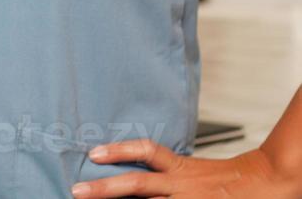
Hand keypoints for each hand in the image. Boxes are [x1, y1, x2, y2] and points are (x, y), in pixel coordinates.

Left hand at [73, 140, 301, 197]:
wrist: (264, 183)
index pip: (146, 152)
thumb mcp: (190, 169)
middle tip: (77, 190)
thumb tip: (130, 170)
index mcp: (179, 168)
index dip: (119, 150)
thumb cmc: (222, 178)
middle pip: (138, 183)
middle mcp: (181, 185)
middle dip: (105, 189)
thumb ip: (162, 169)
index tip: (93, 153)